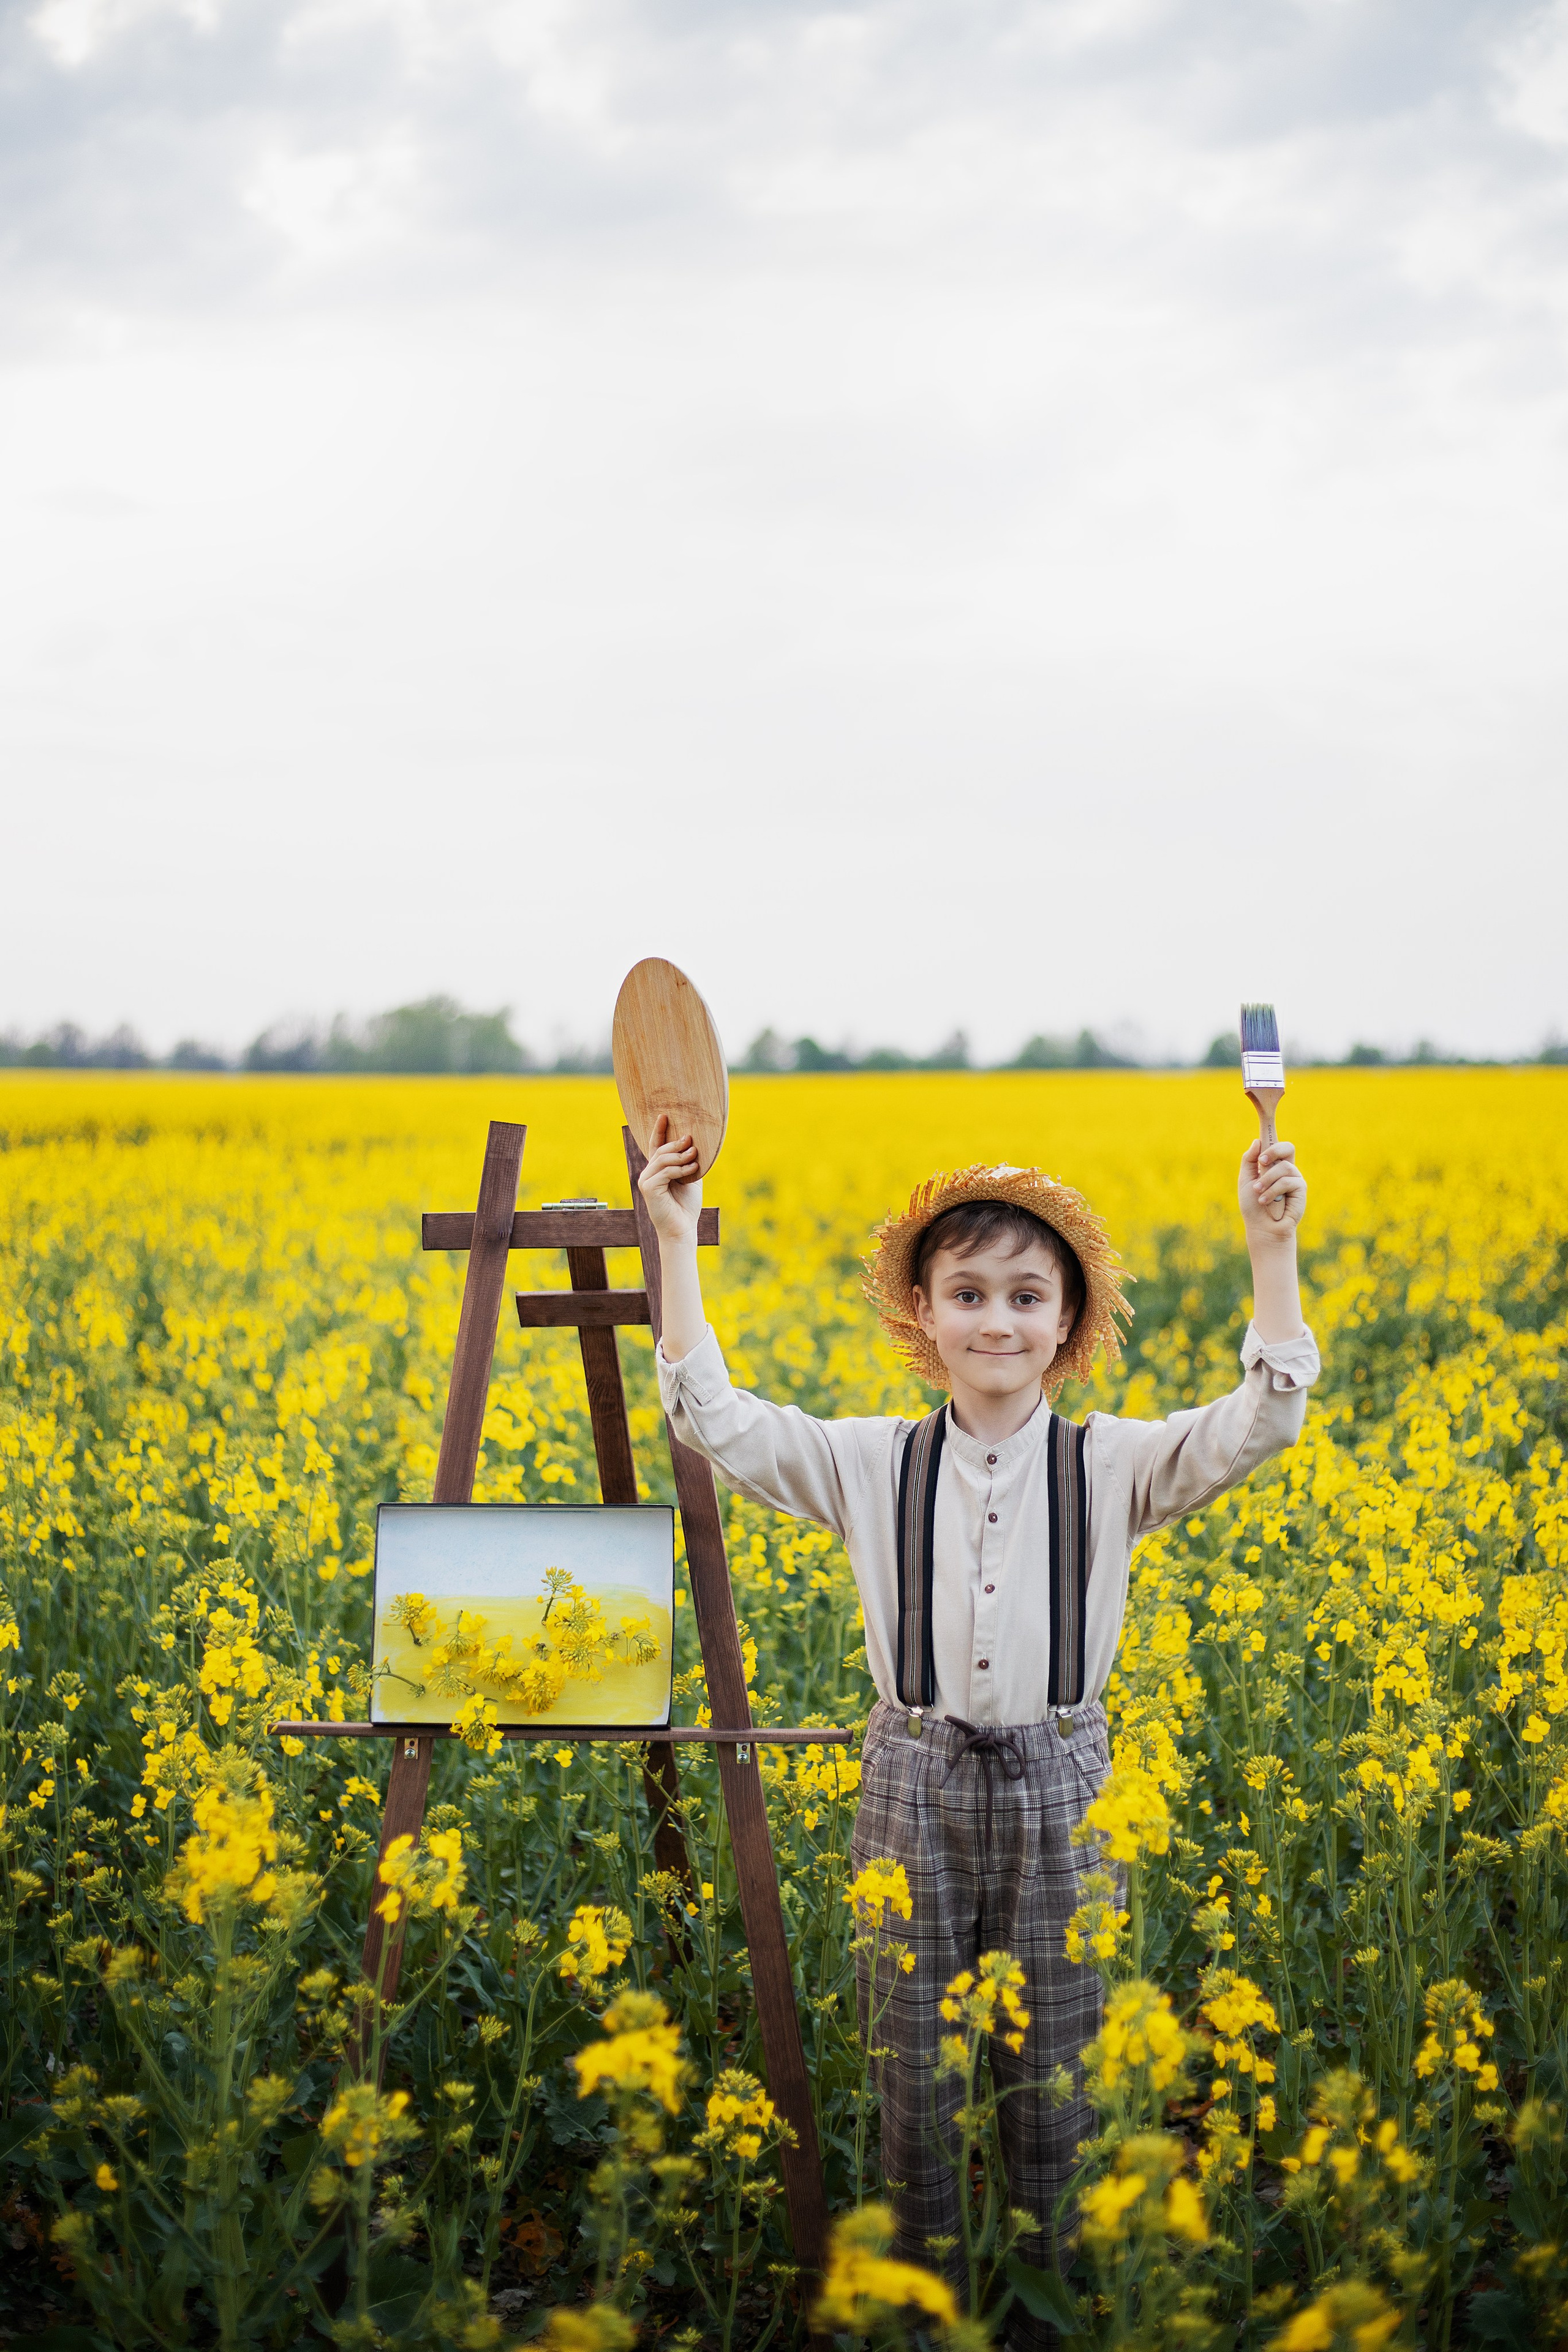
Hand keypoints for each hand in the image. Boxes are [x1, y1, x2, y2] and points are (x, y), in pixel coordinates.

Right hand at [638, 1113, 702, 1244]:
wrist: (682, 1228)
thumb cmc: (686, 1206)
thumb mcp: (690, 1178)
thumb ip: (688, 1162)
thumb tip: (694, 1143)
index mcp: (658, 1171)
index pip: (656, 1146)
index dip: (659, 1130)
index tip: (664, 1115)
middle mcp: (648, 1174)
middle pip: (661, 1150)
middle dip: (676, 1143)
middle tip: (691, 1140)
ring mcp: (646, 1181)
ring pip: (663, 1159)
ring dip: (681, 1156)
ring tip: (694, 1155)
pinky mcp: (648, 1189)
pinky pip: (665, 1172)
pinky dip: (680, 1169)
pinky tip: (692, 1170)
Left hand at [1239, 1138, 1306, 1241]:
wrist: (1261, 1228)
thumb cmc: (1252, 1206)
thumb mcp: (1246, 1180)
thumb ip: (1250, 1160)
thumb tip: (1258, 1141)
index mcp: (1272, 1165)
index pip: (1276, 1145)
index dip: (1273, 1134)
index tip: (1265, 1118)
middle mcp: (1285, 1170)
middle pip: (1288, 1147)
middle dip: (1275, 1150)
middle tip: (1262, 1161)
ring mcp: (1294, 1179)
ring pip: (1283, 1167)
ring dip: (1267, 1181)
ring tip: (1258, 1194)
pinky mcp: (1301, 1190)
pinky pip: (1289, 1181)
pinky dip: (1274, 1190)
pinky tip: (1266, 1200)